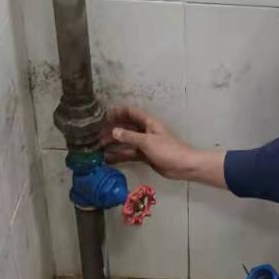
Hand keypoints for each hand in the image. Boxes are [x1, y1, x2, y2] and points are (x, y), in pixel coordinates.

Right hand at [101, 105, 225, 186]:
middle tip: (96, 134)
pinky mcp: (144, 155)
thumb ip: (130, 137)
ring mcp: (144, 144)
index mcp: (148, 123)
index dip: (118, 111)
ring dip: (113, 143)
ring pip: (125, 141)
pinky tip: (108, 158)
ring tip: (98, 146)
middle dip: (111, 129)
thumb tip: (113, 131)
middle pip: (125, 127)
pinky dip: (119, 155)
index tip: (103, 114)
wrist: (183, 166)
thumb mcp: (147, 142)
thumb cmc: (168, 150)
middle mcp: (145, 131)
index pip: (130, 112)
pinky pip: (129, 153)